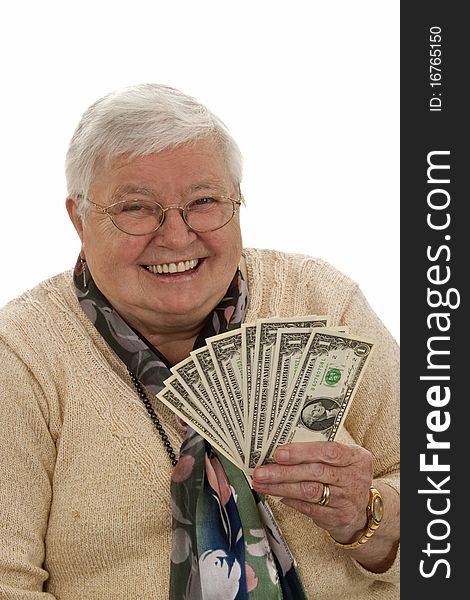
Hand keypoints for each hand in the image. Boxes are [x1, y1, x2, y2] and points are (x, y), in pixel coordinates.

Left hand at [252, 441, 372, 542]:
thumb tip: (283, 450)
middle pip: (315, 472)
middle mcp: (354, 478)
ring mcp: (347, 500)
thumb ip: (320, 451)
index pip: (329, 451)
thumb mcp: (343, 458)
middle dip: (283, 471)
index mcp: (357, 458)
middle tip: (261, 471)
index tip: (279, 453)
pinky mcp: (337, 518)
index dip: (302, 452)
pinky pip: (309, 508)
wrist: (363, 508)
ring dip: (281, 487)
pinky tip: (276, 494)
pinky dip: (290, 500)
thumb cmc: (345, 474)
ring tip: (261, 483)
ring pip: (309, 492)